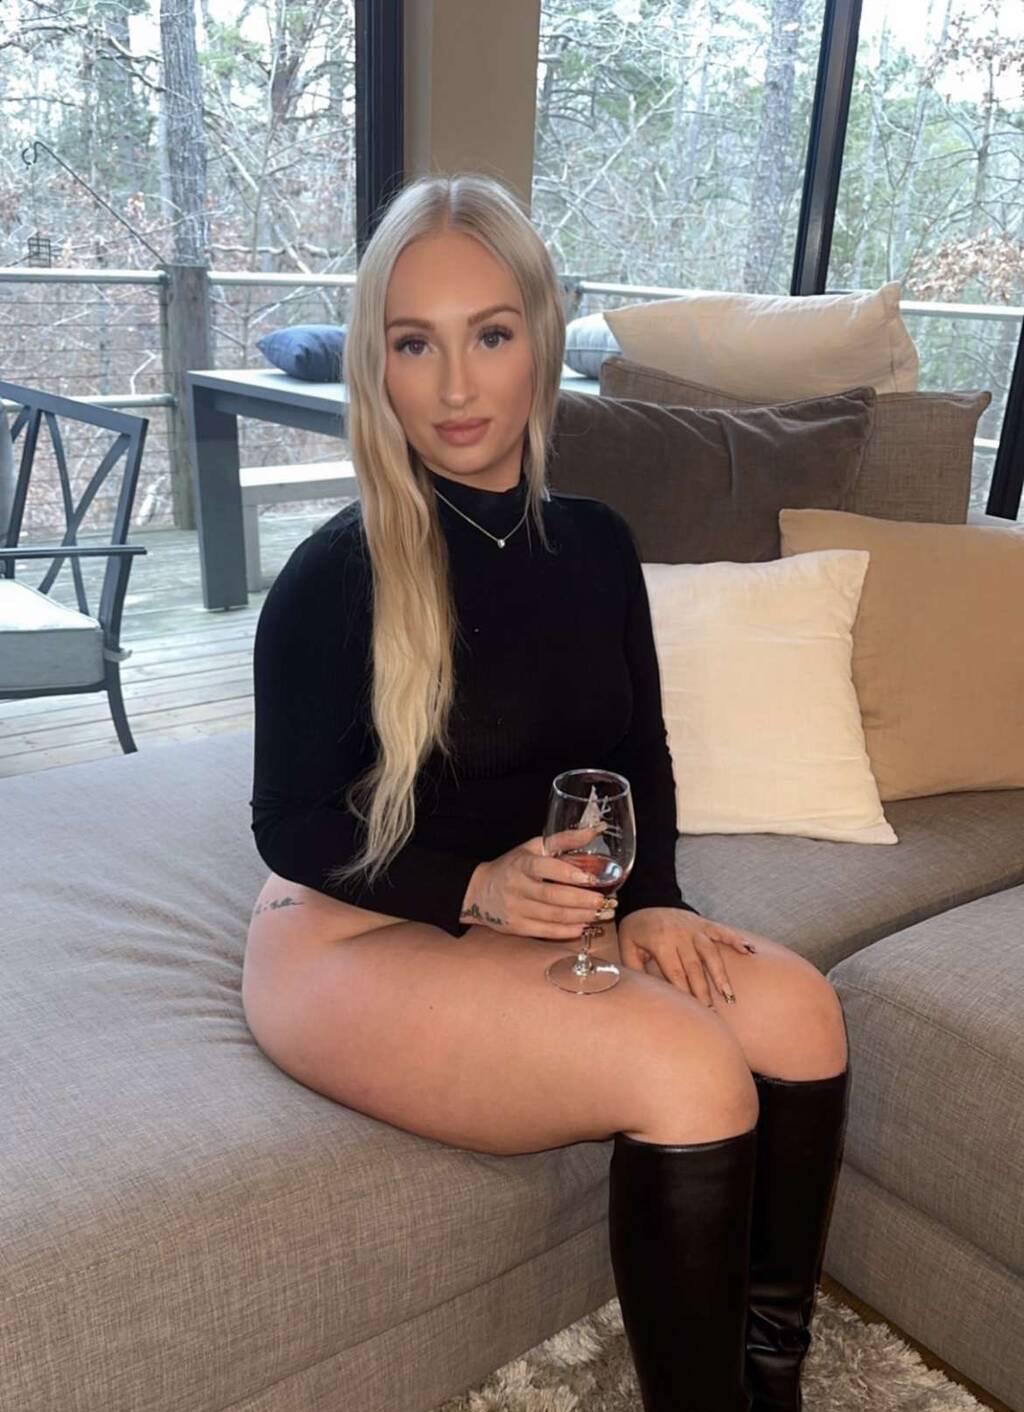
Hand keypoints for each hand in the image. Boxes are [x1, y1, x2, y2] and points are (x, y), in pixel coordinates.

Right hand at [460, 824, 613, 939]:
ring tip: (601, 914)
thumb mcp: (534, 848)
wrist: (479, 891)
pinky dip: (566, 931)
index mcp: (523, 863)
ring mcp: (516, 909)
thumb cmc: (513, 866)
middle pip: (553, 897)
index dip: (570, 874)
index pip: (547, 868)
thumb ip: (564, 840)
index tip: (592, 878)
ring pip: (552, 916)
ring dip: (580, 916)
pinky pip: (545, 932)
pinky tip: (582, 926)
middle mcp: (518, 887)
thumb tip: (595, 830)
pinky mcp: (517, 927)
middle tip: (605, 901)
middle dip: (582, 901)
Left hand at [617, 907, 758, 1005]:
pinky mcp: (703, 923)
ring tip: (729, 995)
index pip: (675, 973)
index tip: (692, 1011)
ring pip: (711, 953)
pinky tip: (750, 951)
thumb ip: (635, 969)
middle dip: (703, 991)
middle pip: (695, 967)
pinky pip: (722, 931)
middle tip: (711, 1013)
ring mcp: (694, 928)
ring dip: (721, 974)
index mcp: (661, 943)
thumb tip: (644, 992)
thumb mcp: (627, 947)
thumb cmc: (636, 929)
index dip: (684, 992)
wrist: (646, 899)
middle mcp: (680, 935)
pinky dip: (736, 940)